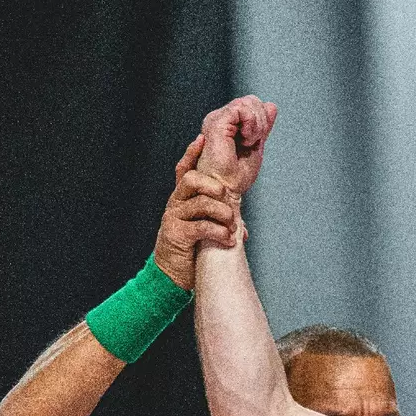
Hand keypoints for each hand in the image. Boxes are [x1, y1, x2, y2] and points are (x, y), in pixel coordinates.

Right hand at [153, 134, 243, 289]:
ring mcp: (174, 219)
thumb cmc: (191, 252)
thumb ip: (221, 226)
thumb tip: (244, 229)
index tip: (202, 138)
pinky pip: (201, 226)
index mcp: (183, 200)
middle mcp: (176, 205)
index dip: (191, 154)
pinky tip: (228, 240)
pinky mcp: (177, 235)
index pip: (184, 171)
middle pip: (190, 180)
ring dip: (222, 213)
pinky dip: (219, 233)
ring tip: (231, 226)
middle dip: (210, 184)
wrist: (172, 277)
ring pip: (200, 203)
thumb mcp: (205, 232)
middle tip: (223, 194)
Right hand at [196, 94, 278, 195]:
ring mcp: (215, 119)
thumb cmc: (235, 177)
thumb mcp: (256, 146)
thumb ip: (262, 126)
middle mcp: (218, 118)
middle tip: (253, 141)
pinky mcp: (216, 123)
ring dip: (256, 125)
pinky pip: (241, 109)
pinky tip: (245, 139)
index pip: (252, 104)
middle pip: (251, 100)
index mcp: (226, 124)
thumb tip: (271, 105)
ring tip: (248, 142)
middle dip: (261, 121)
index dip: (262, 119)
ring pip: (247, 102)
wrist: (225, 191)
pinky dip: (251, 124)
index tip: (256, 140)